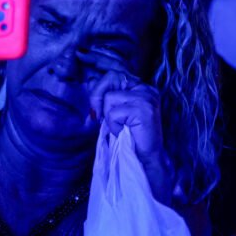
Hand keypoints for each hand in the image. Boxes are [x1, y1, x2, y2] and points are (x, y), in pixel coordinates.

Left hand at [78, 50, 173, 203]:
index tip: (98, 110)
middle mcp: (146, 89)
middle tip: (101, 118)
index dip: (100, 90)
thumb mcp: (117, 113)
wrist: (146, 160)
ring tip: (120, 128)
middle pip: (111, 77)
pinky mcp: (143, 109)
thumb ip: (107, 98)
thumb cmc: (129, 138)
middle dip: (98, 98)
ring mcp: (146, 98)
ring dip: (109, 117)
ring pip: (110, 97)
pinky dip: (113, 126)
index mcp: (141, 87)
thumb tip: (88, 84)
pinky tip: (123, 133)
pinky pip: (114, 113)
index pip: (114, 75)